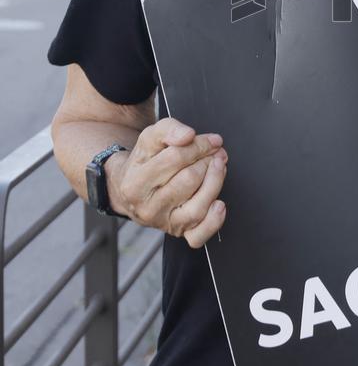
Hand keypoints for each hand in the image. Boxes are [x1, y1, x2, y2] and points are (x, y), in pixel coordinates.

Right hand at [107, 118, 227, 246]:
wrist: (130, 188)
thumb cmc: (144, 162)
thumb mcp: (149, 139)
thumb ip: (168, 129)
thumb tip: (188, 136)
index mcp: (135, 183)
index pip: (175, 158)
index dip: (199, 145)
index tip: (212, 140)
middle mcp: (147, 208)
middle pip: (189, 180)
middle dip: (208, 161)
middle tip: (216, 152)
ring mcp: (163, 223)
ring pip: (198, 206)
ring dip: (216, 181)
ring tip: (219, 166)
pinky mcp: (177, 233)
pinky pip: (199, 236)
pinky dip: (214, 221)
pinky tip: (219, 204)